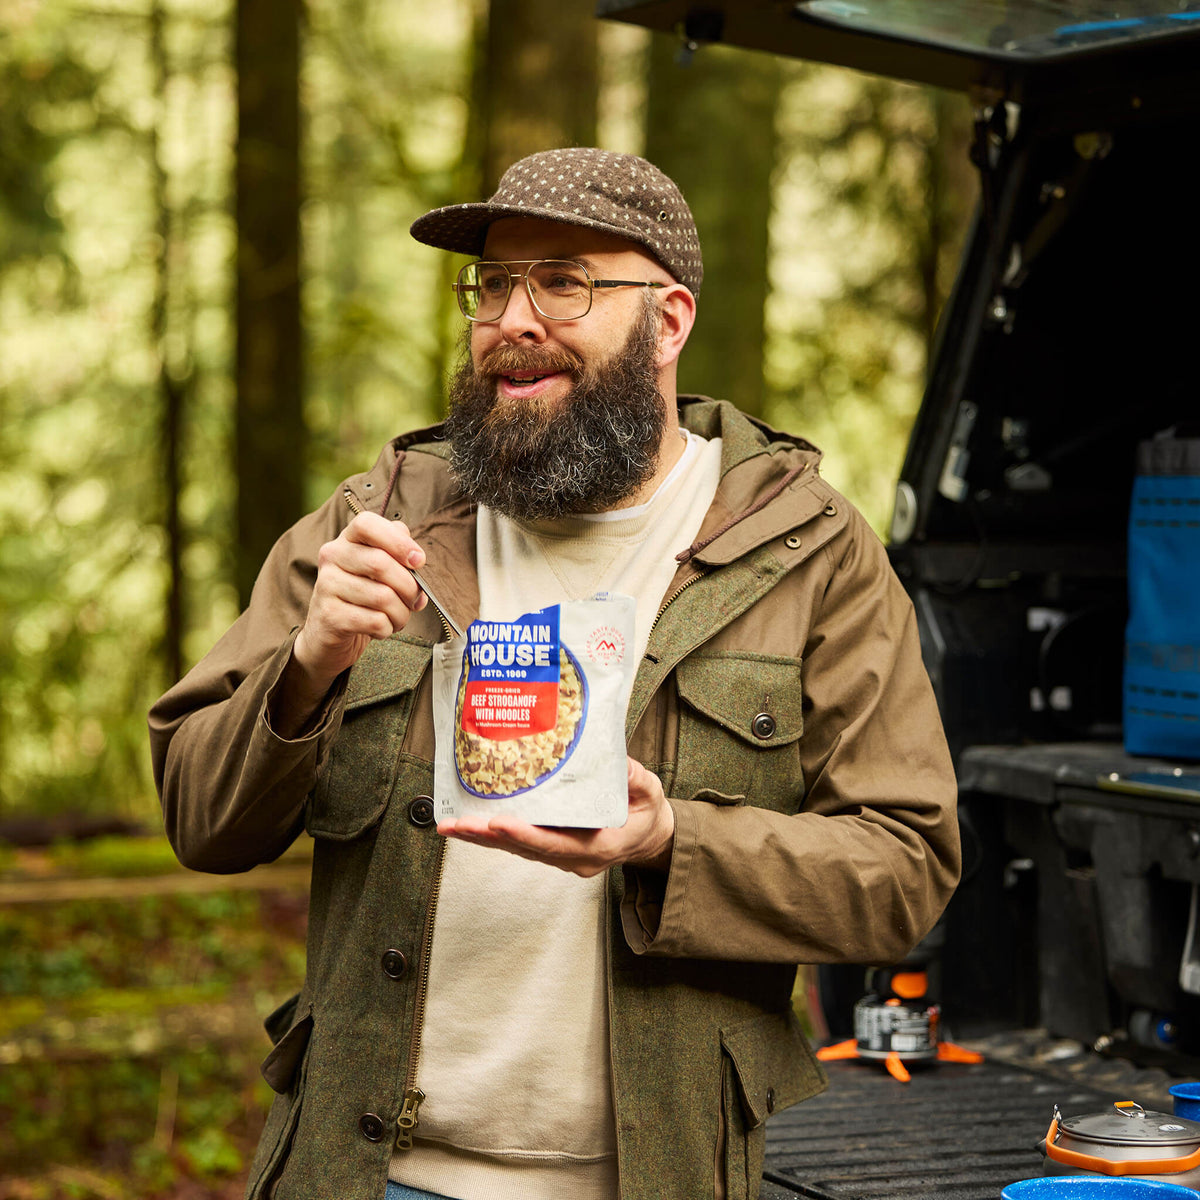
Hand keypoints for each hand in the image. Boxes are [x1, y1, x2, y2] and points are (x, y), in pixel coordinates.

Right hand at [275, 513, 426, 734]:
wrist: (327, 646)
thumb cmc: (362, 606)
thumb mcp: (381, 577)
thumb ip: (399, 557)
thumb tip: (417, 555)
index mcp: (347, 541)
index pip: (370, 522)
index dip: (399, 540)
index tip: (418, 560)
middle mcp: (331, 558)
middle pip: (383, 564)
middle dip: (408, 588)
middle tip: (412, 602)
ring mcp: (326, 588)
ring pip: (382, 596)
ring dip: (400, 614)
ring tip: (394, 621)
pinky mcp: (326, 618)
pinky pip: (373, 621)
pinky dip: (386, 630)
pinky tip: (378, 632)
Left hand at [437, 758, 674, 877]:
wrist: (648, 836)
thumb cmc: (646, 813)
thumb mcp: (649, 791)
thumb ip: (634, 778)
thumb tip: (619, 763)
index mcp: (597, 848)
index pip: (554, 844)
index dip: (524, 835)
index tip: (498, 823)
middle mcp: (573, 859)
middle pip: (523, 849)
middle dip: (486, 837)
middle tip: (455, 824)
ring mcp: (561, 857)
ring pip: (515, 849)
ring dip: (481, 838)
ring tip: (450, 824)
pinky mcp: (551, 849)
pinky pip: (518, 844)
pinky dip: (492, 834)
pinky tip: (469, 823)